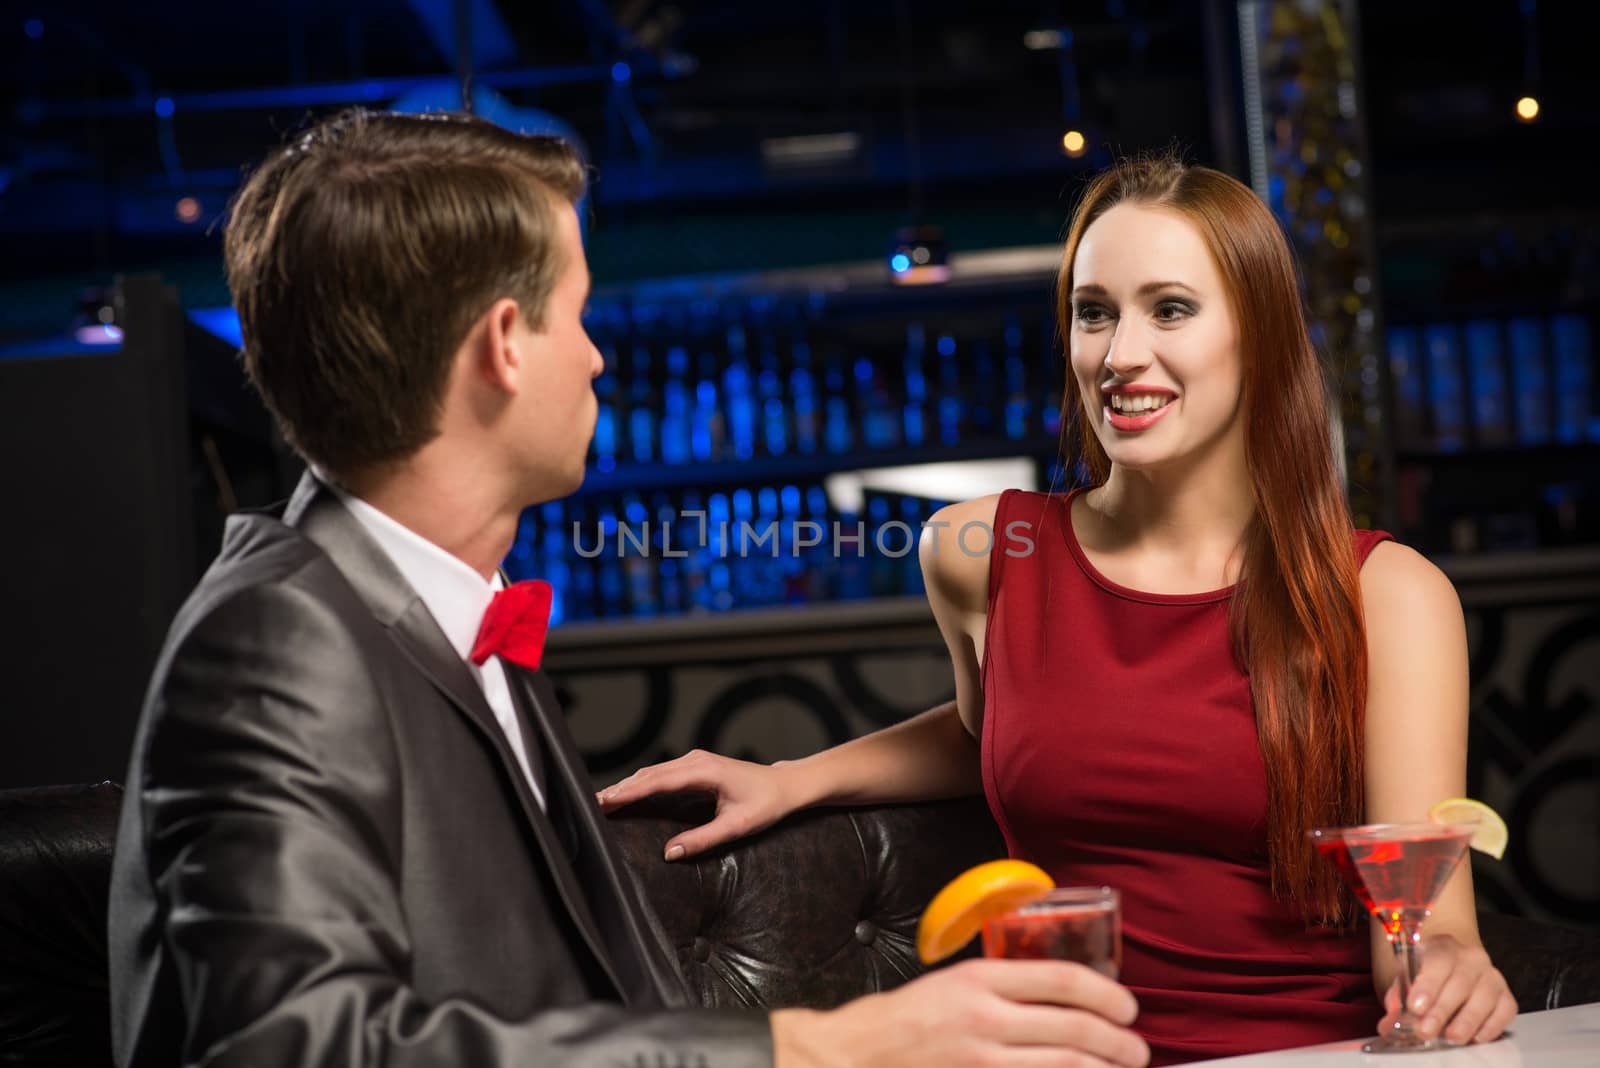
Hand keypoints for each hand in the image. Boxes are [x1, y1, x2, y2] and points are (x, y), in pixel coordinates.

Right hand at [595, 750, 802, 859]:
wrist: (785, 785)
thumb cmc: (766, 805)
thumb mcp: (737, 826)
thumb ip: (703, 840)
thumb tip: (669, 853)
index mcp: (704, 771)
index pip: (657, 781)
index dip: (629, 792)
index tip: (604, 801)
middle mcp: (696, 760)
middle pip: (648, 773)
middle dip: (620, 789)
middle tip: (591, 805)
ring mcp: (695, 760)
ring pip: (652, 771)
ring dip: (628, 785)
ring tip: (602, 801)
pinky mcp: (695, 766)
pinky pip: (661, 773)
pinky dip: (641, 783)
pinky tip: (627, 794)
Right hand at [772, 958, 1149, 1067]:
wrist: (856, 1055)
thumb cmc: (903, 1019)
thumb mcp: (952, 982)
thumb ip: (1000, 985)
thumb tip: (1057, 993)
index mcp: (979, 979)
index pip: (1062, 978)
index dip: (1107, 993)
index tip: (1127, 1006)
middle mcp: (985, 1019)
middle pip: (1074, 1027)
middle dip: (1118, 1040)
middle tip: (1136, 1047)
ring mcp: (983, 1062)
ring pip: (1066, 1065)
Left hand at [1379, 933, 1515, 1044]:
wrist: (1453, 965)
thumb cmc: (1427, 973)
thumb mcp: (1408, 978)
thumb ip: (1398, 998)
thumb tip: (1389, 1022)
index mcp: (1442, 947)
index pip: (1437, 962)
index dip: (1427, 985)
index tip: (1415, 1007)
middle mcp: (1470, 958)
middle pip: (1460, 983)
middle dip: (1442, 1010)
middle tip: (1426, 1030)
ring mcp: (1491, 976)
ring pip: (1484, 998)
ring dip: (1467, 1021)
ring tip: (1452, 1037)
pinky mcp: (1506, 995)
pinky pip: (1505, 1011)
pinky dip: (1491, 1026)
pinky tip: (1475, 1036)